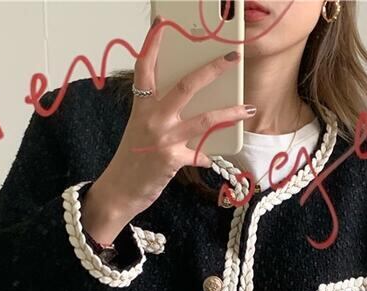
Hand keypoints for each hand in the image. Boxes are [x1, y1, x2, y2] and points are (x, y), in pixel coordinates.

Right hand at [83, 14, 255, 237]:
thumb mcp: (139, 130)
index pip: (145, 67)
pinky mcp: (172, 158)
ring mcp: (163, 138)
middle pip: (187, 85)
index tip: (163, 24)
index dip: (153, 44)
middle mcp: (152, 118)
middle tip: (232, 58)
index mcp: (141, 106)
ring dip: (229, 113)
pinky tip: (210, 157)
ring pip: (204, 119)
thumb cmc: (131, 160)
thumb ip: (159, 115)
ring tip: (247, 109)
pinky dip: (206, 155)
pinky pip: (199, 154)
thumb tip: (188, 108)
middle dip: (213, 69)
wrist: (120, 190)